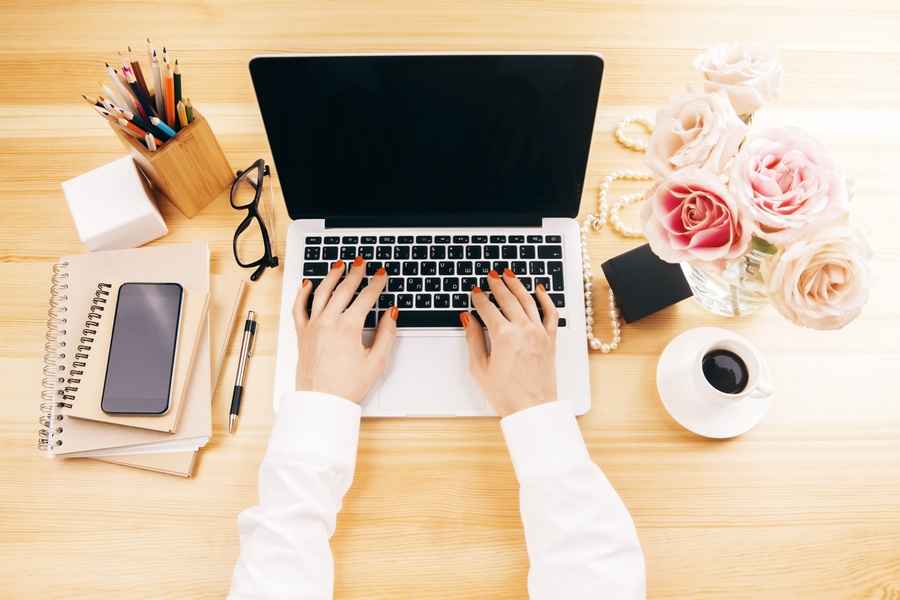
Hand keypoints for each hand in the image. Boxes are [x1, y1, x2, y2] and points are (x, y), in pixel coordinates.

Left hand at [292, 257, 397, 402]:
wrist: (322, 400)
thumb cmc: (347, 385)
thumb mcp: (376, 361)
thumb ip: (386, 333)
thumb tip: (392, 313)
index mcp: (349, 326)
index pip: (367, 297)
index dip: (377, 283)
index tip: (382, 275)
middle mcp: (329, 321)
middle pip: (344, 289)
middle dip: (355, 273)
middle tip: (362, 263)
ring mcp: (313, 325)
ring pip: (322, 292)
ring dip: (332, 275)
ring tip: (339, 265)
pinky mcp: (302, 333)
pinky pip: (300, 307)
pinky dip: (304, 293)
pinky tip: (309, 284)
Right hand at [460, 269, 558, 416]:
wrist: (532, 409)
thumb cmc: (507, 394)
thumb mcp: (480, 367)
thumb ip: (473, 339)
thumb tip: (468, 320)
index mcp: (503, 335)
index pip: (487, 308)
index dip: (479, 298)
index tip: (475, 293)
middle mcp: (523, 329)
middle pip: (508, 298)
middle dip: (497, 285)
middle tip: (491, 276)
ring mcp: (539, 333)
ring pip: (528, 300)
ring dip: (517, 285)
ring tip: (509, 275)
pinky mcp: (550, 339)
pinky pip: (550, 312)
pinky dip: (545, 298)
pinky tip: (539, 289)